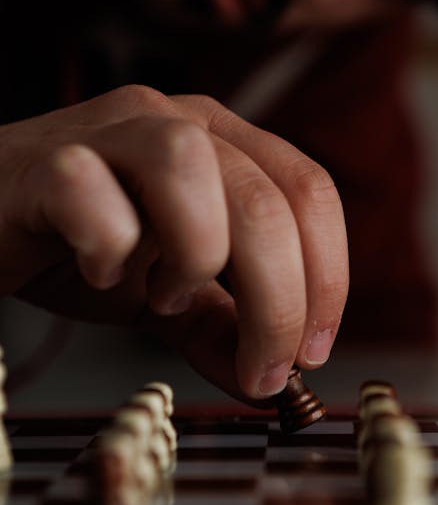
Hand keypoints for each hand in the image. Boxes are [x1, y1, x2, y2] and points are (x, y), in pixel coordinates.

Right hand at [0, 85, 347, 400]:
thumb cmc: (75, 245)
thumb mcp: (164, 293)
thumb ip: (219, 327)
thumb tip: (272, 382)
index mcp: (219, 143)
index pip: (307, 191)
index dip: (328, 277)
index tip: (311, 353)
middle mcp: (174, 122)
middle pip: (263, 197)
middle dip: (280, 301)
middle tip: (260, 368)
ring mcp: (106, 133)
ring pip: (188, 166)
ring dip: (196, 254)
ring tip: (165, 296)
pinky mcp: (43, 162)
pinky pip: (87, 186)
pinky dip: (107, 243)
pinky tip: (98, 272)